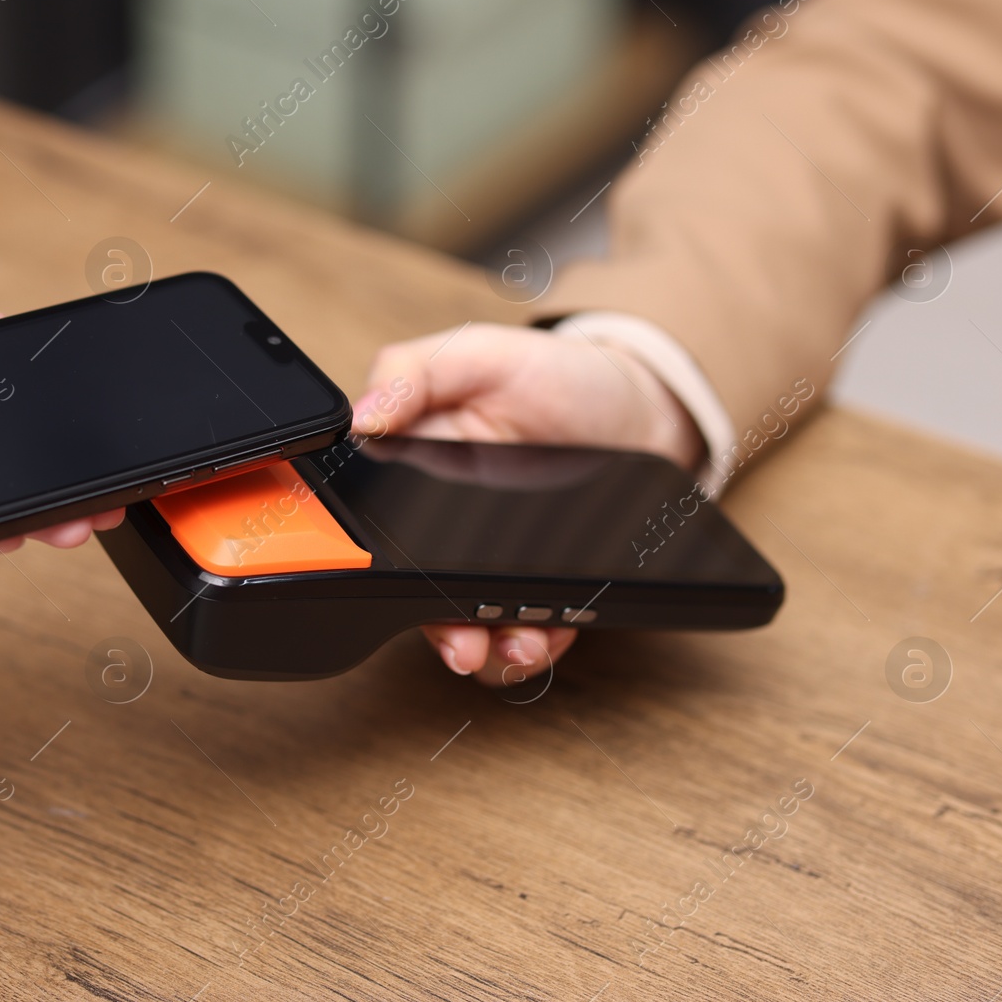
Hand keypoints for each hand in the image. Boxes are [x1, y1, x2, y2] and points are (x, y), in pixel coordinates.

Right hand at [354, 320, 702, 684]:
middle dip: (442, 631)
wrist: (640, 411)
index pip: (371, 528)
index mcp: (413, 467)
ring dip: (493, 648)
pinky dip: (542, 644)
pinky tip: (554, 630)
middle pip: (419, 596)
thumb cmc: (559, 375)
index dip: (374, 566)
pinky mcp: (540, 586)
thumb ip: (413, 373)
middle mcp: (442, 525)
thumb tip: (362, 417)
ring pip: (473, 626)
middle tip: (463, 644)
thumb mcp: (480, 352)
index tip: (397, 588)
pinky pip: (529, 632)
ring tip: (521, 643)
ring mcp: (490, 561)